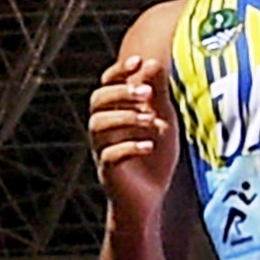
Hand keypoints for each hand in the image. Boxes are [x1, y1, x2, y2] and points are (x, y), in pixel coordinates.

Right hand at [90, 54, 176, 212]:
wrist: (149, 198)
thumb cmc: (154, 156)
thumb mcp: (162, 119)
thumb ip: (157, 93)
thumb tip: (152, 62)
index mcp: (114, 111)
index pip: (107, 83)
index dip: (118, 71)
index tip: (138, 60)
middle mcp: (103, 128)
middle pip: (97, 101)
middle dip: (121, 93)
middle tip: (147, 94)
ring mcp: (102, 150)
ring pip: (98, 125)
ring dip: (126, 118)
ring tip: (151, 122)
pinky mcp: (108, 172)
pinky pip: (108, 155)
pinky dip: (129, 147)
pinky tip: (149, 146)